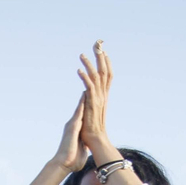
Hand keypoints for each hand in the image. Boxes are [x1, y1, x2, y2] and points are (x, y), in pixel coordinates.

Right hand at [49, 93, 87, 172]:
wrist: (63, 164)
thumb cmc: (72, 162)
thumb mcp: (81, 151)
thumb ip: (83, 146)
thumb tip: (87, 149)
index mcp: (76, 131)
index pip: (83, 116)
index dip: (89, 107)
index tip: (94, 98)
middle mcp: (73, 125)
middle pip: (81, 108)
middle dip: (87, 98)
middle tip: (92, 86)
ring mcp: (72, 125)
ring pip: (80, 107)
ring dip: (85, 97)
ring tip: (90, 85)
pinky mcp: (72, 126)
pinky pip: (78, 112)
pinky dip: (82, 103)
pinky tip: (86, 95)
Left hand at [76, 40, 114, 155]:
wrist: (95, 142)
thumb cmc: (91, 132)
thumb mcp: (91, 113)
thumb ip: (90, 102)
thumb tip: (87, 95)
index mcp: (103, 97)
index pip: (107, 75)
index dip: (106, 62)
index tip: (103, 50)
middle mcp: (103, 95)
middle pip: (104, 71)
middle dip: (101, 56)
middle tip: (98, 42)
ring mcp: (98, 100)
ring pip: (96, 77)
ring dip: (89, 64)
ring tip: (82, 54)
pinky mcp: (91, 105)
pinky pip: (89, 88)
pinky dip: (84, 78)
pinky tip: (78, 70)